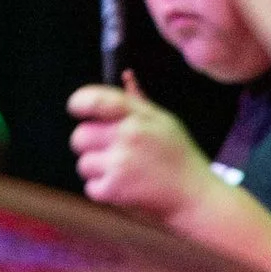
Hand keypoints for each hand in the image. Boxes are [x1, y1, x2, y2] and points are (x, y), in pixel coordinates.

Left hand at [68, 81, 214, 222]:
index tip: (75, 107)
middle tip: (107, 151)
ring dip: (96, 170)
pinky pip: (90, 187)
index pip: (97, 100)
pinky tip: (124, 187)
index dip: (79, 102)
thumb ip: (139, 102)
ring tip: (122, 172)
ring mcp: (120, 163)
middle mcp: (128, 136)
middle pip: (80, 135)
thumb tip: (125, 75)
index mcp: (139, 116)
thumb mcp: (165, 122)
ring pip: (83, 163)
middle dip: (88, 144)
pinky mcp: (114, 189)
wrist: (194, 196)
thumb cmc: (179, 156)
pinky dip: (103, 190)